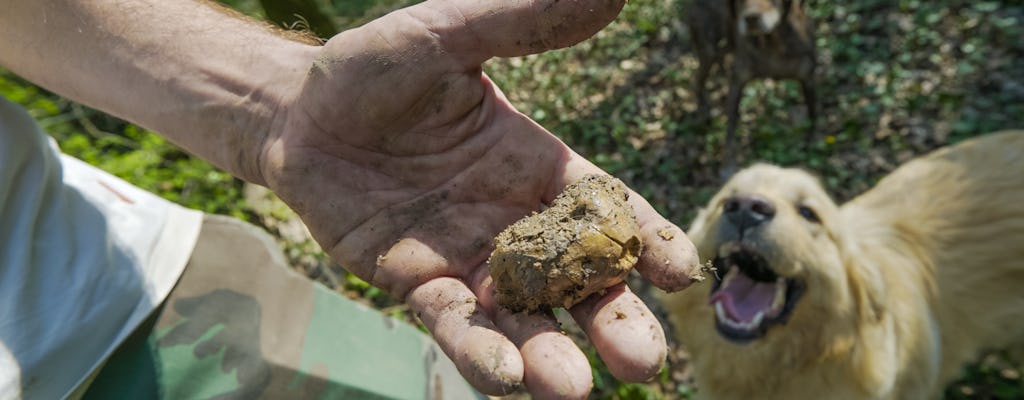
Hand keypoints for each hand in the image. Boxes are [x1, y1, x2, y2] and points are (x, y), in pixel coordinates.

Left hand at [259, 0, 700, 396]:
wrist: (297, 113)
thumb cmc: (375, 70)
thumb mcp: (447, 36)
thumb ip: (521, 20)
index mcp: (539, 167)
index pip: (607, 210)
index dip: (646, 240)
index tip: (680, 271)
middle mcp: (516, 223)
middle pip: (580, 282)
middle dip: (613, 319)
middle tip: (643, 360)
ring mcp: (470, 261)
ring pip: (524, 319)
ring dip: (551, 355)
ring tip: (573, 388)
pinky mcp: (419, 286)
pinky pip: (456, 326)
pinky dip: (481, 352)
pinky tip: (505, 377)